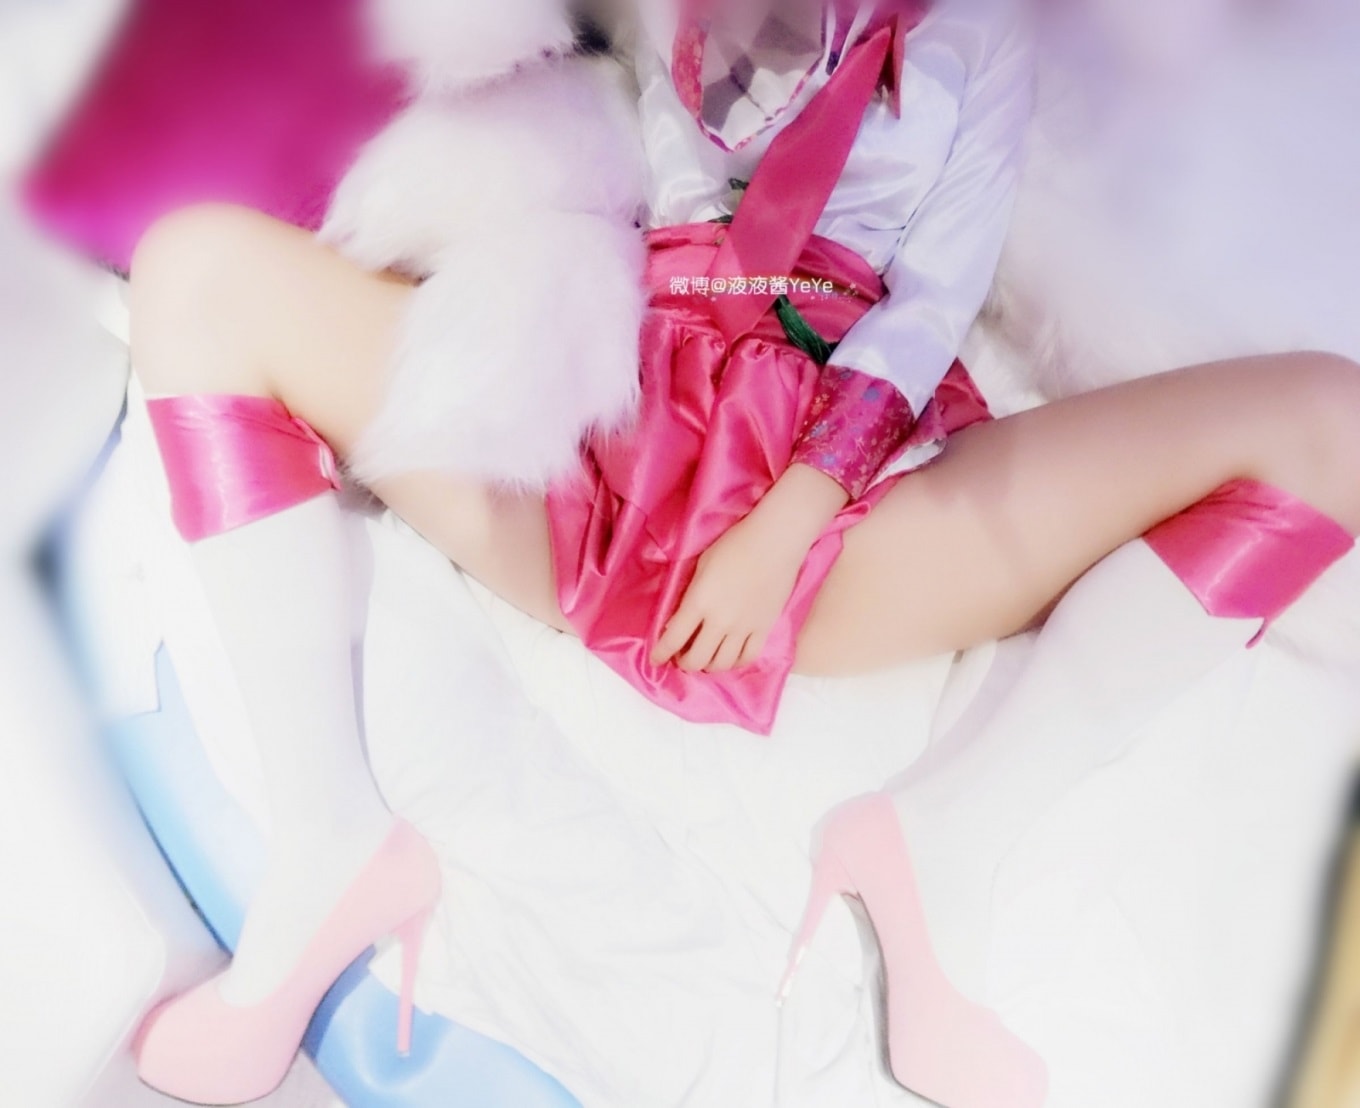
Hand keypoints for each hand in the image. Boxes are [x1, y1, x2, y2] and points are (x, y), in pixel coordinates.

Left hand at [650, 464, 849, 673]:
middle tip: (682, 657)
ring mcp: (744, 628)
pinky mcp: (764, 628)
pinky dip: (734, 662)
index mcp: (699, 602)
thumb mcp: (700, 567)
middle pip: (697, 659)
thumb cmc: (734, 545)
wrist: (775, 541)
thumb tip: (678, 623)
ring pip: (722, 664)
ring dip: (708, 665)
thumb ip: (689, 597)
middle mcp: (720, 621)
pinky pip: (747, 657)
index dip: (661, 654)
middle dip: (684, 663)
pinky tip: (729, 656)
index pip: (673, 638)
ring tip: (705, 658)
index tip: (655, 659)